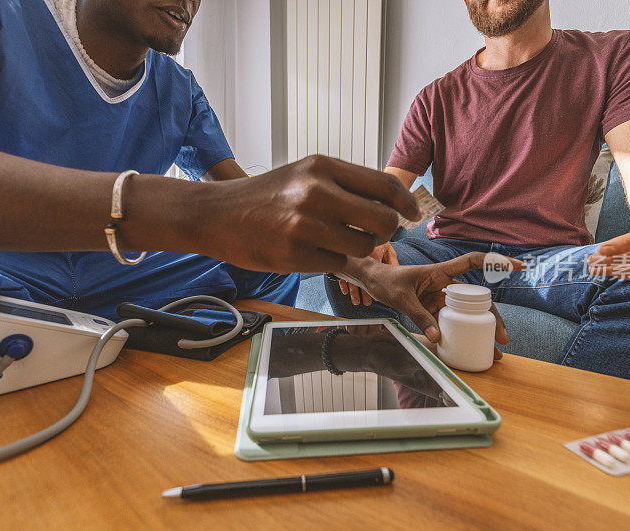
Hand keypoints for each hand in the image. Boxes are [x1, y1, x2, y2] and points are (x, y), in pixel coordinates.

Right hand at [202, 155, 419, 272]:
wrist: (216, 214)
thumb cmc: (266, 195)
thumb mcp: (305, 173)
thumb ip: (345, 183)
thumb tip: (392, 202)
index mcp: (322, 166)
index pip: (385, 185)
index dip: (406, 203)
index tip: (412, 214)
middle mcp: (316, 192)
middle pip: (384, 221)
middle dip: (386, 232)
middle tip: (374, 234)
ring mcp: (305, 226)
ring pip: (364, 247)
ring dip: (358, 249)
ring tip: (335, 241)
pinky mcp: (295, 255)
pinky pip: (337, 264)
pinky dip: (331, 261)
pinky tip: (310, 250)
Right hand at [339, 241, 398, 305]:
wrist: (361, 228)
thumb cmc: (379, 240)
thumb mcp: (389, 249)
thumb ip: (393, 262)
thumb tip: (397, 275)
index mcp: (374, 253)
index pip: (375, 273)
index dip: (376, 286)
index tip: (377, 298)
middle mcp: (362, 257)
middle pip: (361, 278)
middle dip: (363, 293)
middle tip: (367, 304)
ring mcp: (351, 258)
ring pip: (350, 277)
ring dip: (353, 291)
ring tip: (356, 302)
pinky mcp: (344, 259)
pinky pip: (341, 271)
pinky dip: (343, 283)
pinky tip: (345, 292)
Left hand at [359, 252, 523, 354]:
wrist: (372, 283)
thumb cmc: (386, 282)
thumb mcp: (401, 298)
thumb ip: (419, 316)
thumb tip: (437, 337)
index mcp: (441, 272)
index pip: (474, 262)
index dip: (497, 262)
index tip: (520, 265)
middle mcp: (446, 284)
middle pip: (478, 299)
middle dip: (493, 318)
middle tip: (503, 337)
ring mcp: (442, 298)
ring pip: (468, 314)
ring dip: (482, 330)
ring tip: (494, 349)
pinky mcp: (435, 310)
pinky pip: (453, 322)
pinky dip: (462, 334)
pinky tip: (471, 348)